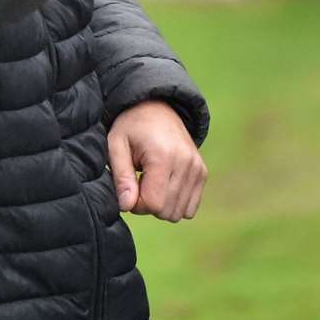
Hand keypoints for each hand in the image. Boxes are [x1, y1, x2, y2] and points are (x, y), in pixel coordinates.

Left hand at [107, 100, 206, 221]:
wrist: (157, 107)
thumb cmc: (132, 127)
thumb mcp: (116, 146)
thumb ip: (121, 177)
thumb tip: (127, 206)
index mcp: (163, 156)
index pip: (153, 204)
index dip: (136, 204)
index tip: (129, 188)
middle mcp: (186, 162)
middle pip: (167, 211)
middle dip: (148, 205)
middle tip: (139, 183)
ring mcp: (197, 168)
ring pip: (180, 212)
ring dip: (162, 205)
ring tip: (152, 183)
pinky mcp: (202, 172)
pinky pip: (191, 207)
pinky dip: (176, 203)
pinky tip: (164, 186)